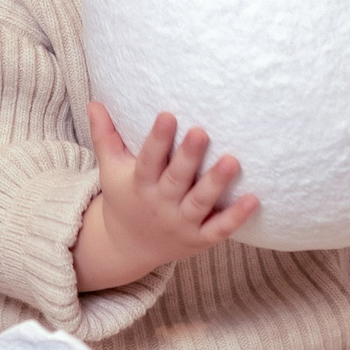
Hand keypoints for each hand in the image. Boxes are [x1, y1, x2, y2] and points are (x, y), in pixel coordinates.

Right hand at [73, 102, 259, 290]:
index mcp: (140, 184)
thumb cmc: (124, 197)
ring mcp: (181, 223)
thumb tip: (94, 101)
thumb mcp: (111, 169)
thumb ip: (105, 136)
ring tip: (233, 161)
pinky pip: (219, 229)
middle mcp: (161, 204)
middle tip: (202, 132)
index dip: (157, 139)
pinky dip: (236, 217)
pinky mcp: (199, 239)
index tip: (168, 115)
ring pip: (199, 203)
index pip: (148, 160)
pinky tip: (254, 199)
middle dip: (188, 157)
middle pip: (176, 180)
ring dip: (216, 184)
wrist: (128, 247)